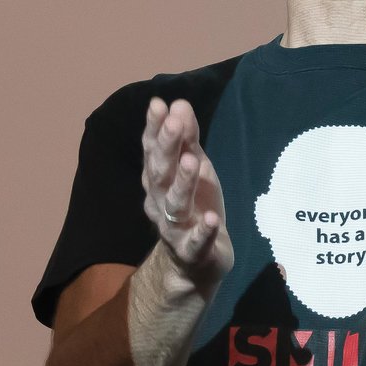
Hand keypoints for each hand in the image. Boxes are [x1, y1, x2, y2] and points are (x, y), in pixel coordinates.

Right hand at [141, 98, 233, 292]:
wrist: (195, 262)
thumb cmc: (195, 207)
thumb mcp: (195, 170)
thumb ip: (188, 140)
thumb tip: (179, 103)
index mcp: (160, 181)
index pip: (153, 152)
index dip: (154, 129)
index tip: (158, 104)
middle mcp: (161, 202)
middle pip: (160, 174)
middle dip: (166, 148)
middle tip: (174, 123)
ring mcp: (176, 228)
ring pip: (175, 205)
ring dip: (183, 183)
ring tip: (193, 162)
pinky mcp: (194, 251)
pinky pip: (196, 242)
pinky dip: (203, 232)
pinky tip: (211, 220)